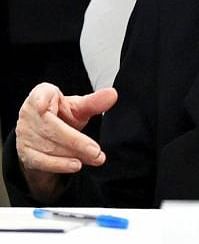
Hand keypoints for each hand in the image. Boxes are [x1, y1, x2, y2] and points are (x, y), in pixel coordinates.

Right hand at [14, 83, 118, 200]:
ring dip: (74, 154)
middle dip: (76, 141)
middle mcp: (28, 114)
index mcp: (41, 95)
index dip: (41, 100)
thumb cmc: (63, 115)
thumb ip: (93, 102)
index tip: (44, 105)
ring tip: (95, 158)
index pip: (40, 95)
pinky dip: (60, 164)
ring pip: (49, 147)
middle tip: (96, 151)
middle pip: (51, 128)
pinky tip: (76, 165)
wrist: (47, 135)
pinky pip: (42, 161)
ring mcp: (24, 134)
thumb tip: (112, 95)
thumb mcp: (78, 107)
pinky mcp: (25, 152)